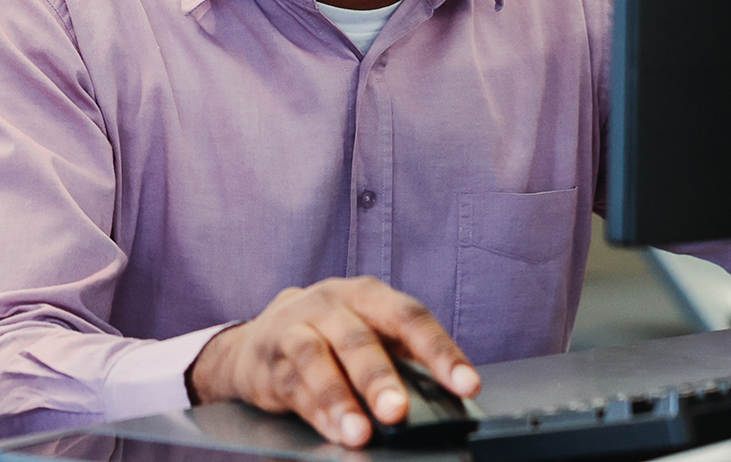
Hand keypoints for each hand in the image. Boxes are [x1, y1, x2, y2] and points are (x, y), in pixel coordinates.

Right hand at [185, 278, 478, 448]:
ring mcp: (296, 326)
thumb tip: (448, 398)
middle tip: (397, 413)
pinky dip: (315, 411)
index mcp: (369, 295)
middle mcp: (331, 303)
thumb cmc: (334, 336)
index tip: (467, 385)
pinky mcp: (269, 356)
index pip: (410, 317)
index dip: (440, 350)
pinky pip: (293, 385)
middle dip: (379, 378)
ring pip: (317, 359)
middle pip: (358, 338)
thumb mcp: (370, 333)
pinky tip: (333, 432)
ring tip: (359, 434)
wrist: (263, 336)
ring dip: (340, 400)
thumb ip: (403, 359)